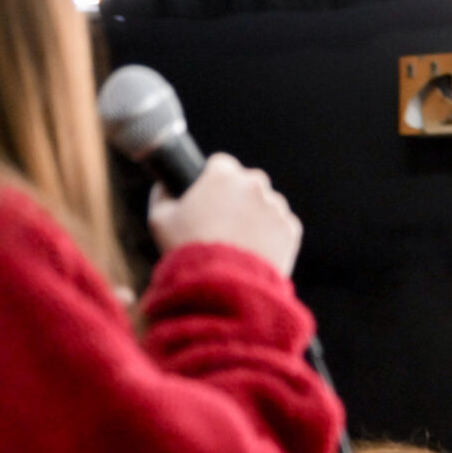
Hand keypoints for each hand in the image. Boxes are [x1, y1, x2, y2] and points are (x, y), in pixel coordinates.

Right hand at [148, 154, 302, 277]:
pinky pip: (280, 226)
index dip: (212, 180)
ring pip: (266, 204)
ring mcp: (276, 207)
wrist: (223, 288)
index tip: (208, 197)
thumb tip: (166, 185)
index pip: (220, 164)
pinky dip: (271, 236)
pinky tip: (253, 252)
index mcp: (223, 175)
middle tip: (222, 223)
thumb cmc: (188, 251)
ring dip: (256, 216)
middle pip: (247, 182)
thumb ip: (162, 194)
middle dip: (237, 197)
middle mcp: (254, 185)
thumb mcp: (160, 219)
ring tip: (238, 243)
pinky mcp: (291, 230)